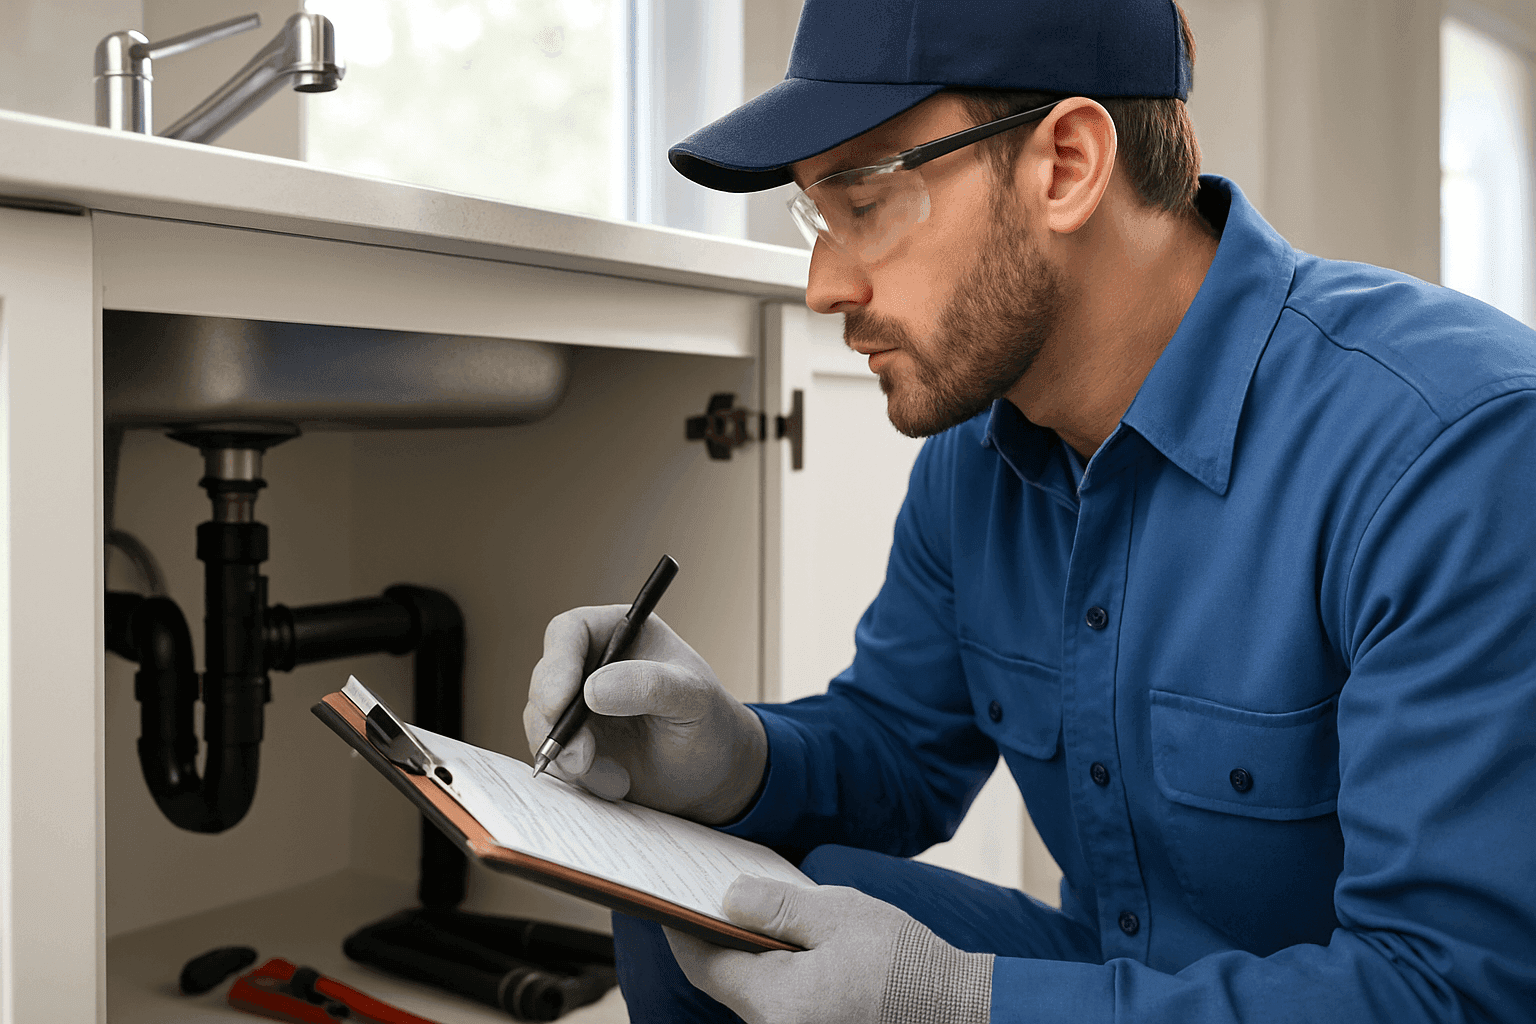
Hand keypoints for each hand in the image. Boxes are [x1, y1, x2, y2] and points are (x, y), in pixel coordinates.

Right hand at [523, 605, 766, 823]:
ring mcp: (577, 705)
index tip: (560, 703)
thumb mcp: (693, 698)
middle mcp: (591, 664)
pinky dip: (575, 775)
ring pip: (539, 722)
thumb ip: (651, 686)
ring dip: (567, 755)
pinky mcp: (573, 742)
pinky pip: (551, 755)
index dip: (557, 663)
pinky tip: (616, 783)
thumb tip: (593, 690)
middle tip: (583, 757)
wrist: (711, 775)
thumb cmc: (707, 722)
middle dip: (555, 723)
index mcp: (621, 633)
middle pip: (545, 680)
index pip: (570, 631)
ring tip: (616, 777)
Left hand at [666, 877, 993, 1023]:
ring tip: (750, 910)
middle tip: (708, 892)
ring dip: (746, 955)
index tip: (669, 896)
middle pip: (725, 981)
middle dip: (715, 937)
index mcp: (775, 1002)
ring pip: (751, 992)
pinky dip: (772, 973)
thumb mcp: (839, 916)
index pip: (703, 964)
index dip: (682, 928)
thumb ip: (777, 907)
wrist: (960, 1012)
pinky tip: (785, 943)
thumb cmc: (904, 963)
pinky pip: (777, 1003)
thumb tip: (726, 898)